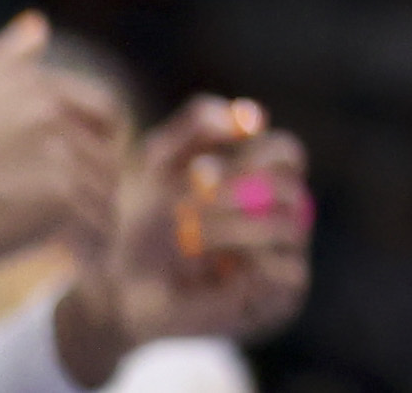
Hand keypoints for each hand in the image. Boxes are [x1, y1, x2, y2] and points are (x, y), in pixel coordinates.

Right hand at [0, 14, 116, 269]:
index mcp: (42, 88)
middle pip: (110, 154)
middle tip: (75, 208)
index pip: (107, 113)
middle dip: (98, 181)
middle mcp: (57, 113)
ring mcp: (62, 154)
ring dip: (97, 214)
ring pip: (108, 188)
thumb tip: (36, 23)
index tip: (75, 170)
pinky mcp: (61, 197)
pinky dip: (95, 239)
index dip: (97, 144)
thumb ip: (7, 57)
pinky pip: (100, 220)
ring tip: (76, 235)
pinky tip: (79, 250)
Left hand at [58, 98, 312, 370]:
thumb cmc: (139, 228)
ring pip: (290, 225)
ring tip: (188, 238)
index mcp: (263, 181)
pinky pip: (286, 271)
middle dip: (240, 192)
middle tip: (191, 206)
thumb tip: (254, 115)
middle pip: (293, 186)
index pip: (287, 154)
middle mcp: (283, 215)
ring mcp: (287, 256)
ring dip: (233, 228)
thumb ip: (196, 127)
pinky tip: (210, 271)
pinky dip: (245, 265)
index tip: (199, 172)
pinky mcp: (283, 296)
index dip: (254, 154)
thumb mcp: (155, 166)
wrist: (118, 294)